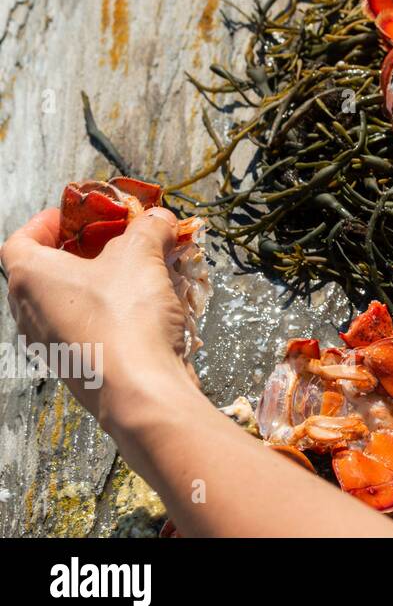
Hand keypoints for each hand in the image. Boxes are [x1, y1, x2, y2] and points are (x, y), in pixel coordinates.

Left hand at [1, 207, 197, 430]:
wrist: (141, 389)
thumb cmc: (126, 319)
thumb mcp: (142, 256)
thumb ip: (149, 228)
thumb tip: (159, 218)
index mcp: (30, 277)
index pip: (20, 239)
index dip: (48, 222)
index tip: (77, 216)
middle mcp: (29, 311)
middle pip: (47, 269)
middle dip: (84, 251)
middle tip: (117, 239)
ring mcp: (50, 343)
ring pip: (69, 300)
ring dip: (101, 282)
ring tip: (140, 271)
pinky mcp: (75, 365)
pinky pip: (87, 327)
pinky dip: (110, 312)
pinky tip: (146, 307)